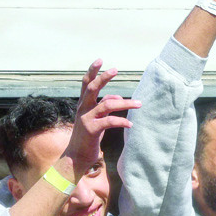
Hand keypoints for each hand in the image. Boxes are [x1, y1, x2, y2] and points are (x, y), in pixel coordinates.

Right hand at [63, 61, 141, 175]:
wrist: (77, 156)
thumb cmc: (88, 136)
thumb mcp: (97, 119)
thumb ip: (105, 106)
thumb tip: (119, 97)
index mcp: (83, 104)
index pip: (86, 83)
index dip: (92, 71)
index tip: (100, 59)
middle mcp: (83, 108)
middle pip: (92, 88)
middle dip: (103, 77)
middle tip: (116, 69)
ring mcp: (86, 118)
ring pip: (107, 105)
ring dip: (125, 104)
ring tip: (139, 104)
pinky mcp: (91, 130)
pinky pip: (109, 122)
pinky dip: (121, 122)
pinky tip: (131, 124)